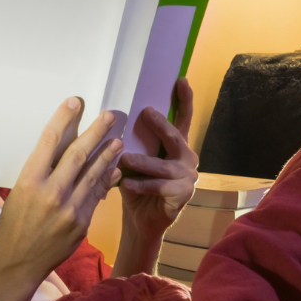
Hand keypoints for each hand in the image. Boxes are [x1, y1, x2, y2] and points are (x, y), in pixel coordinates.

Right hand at [0, 96, 122, 300]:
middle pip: (77, 155)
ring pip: (93, 175)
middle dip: (95, 132)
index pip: (49, 142)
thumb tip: (62, 150)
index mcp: (29, 180)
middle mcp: (50, 192)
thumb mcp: (20, 192)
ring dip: (108, 155)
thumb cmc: (14, 223)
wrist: (18, 261)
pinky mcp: (81, 223)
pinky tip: (115, 170)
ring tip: (118, 140)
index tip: (75, 102)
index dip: (63, 119)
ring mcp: (68, 209)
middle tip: (108, 115)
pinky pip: (97, 196)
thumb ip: (41, 172)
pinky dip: (106, 181)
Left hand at [112, 78, 198, 276]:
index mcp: (176, 146)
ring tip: (124, 157)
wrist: (141, 221)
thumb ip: (132, 141)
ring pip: (164, 165)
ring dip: (143, 162)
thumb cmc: (136, 185)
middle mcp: (186, 158)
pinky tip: (126, 184)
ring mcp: (188, 177)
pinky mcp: (183, 195)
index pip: (182, 119)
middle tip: (146, 112)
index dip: (184, 100)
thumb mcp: (133, 160)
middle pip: (175, 137)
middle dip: (161, 125)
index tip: (180, 80)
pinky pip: (160, 187)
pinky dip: (142, 185)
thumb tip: (111, 114)